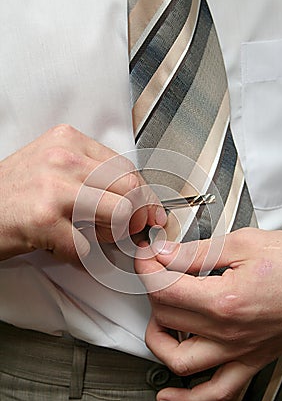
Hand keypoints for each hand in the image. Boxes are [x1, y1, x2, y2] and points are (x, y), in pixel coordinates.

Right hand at [0, 124, 165, 261]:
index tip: (149, 212)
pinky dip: (85, 258)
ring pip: (119, 215)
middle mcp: (64, 159)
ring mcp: (54, 188)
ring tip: (94, 239)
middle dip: (137, 218)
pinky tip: (70, 251)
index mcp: (69, 141)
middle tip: (131, 232)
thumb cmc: (13, 192)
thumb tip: (132, 197)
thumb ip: (91, 175)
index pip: (127, 168)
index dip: (143, 196)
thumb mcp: (53, 167)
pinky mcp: (44, 220)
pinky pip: (88, 247)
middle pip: (130, 189)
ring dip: (113, 237)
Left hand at [135, 227, 281, 400]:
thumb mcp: (245, 243)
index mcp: (224, 300)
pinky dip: (188, 399)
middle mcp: (229, 331)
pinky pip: (216, 392)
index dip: (146, 268)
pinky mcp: (250, 360)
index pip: (163, 288)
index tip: (146, 257)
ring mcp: (238, 351)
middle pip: (166, 317)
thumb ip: (198, 252)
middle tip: (155, 272)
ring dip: (157, 340)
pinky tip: (170, 395)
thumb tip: (166, 253)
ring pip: (180, 361)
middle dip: (151, 290)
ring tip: (156, 320)